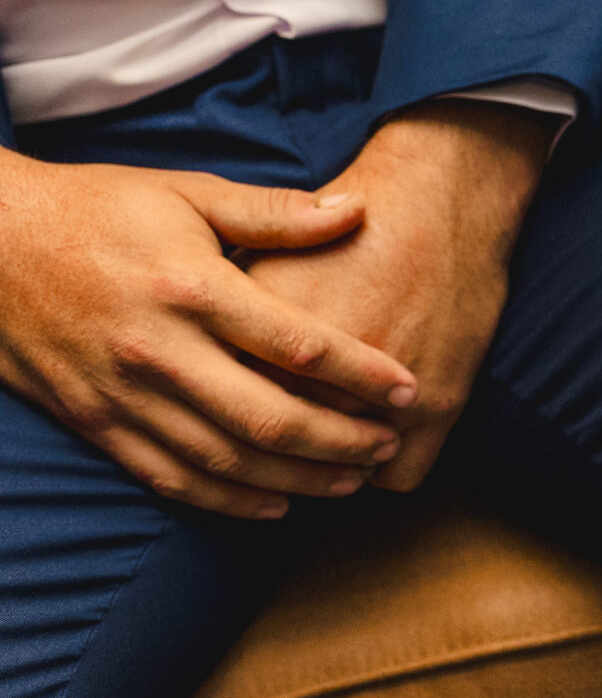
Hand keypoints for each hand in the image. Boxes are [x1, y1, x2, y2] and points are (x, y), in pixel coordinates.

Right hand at [0, 151, 416, 517]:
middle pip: (269, 417)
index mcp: (190, 288)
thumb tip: (358, 210)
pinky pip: (171, 477)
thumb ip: (274, 214)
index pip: (296, 344)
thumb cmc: (95, 210)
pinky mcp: (95, 422)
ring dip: (298, 479)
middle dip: (341, 441)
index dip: (362, 373)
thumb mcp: (185, 193)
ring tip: (352, 481)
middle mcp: (158, 349)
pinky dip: (229, 500)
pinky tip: (276, 504)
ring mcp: (123, 393)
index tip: (409, 390)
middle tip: (389, 447)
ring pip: (226, 459)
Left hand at [246, 100, 549, 491]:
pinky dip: (387, 475)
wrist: (440, 196)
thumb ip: (219, 304)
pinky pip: (399, 479)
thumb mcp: (255, 241)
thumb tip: (186, 347)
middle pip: (280, 454)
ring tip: (330, 463)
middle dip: (276, 465)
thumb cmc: (349, 216)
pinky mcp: (435, 405)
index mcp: (254, 335)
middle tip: (279, 457)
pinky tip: (381, 457)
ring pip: (341, 477)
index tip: (228, 433)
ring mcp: (377, 397)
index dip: (220, 435)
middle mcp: (314, 375)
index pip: (222, 417)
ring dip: (333, 477)